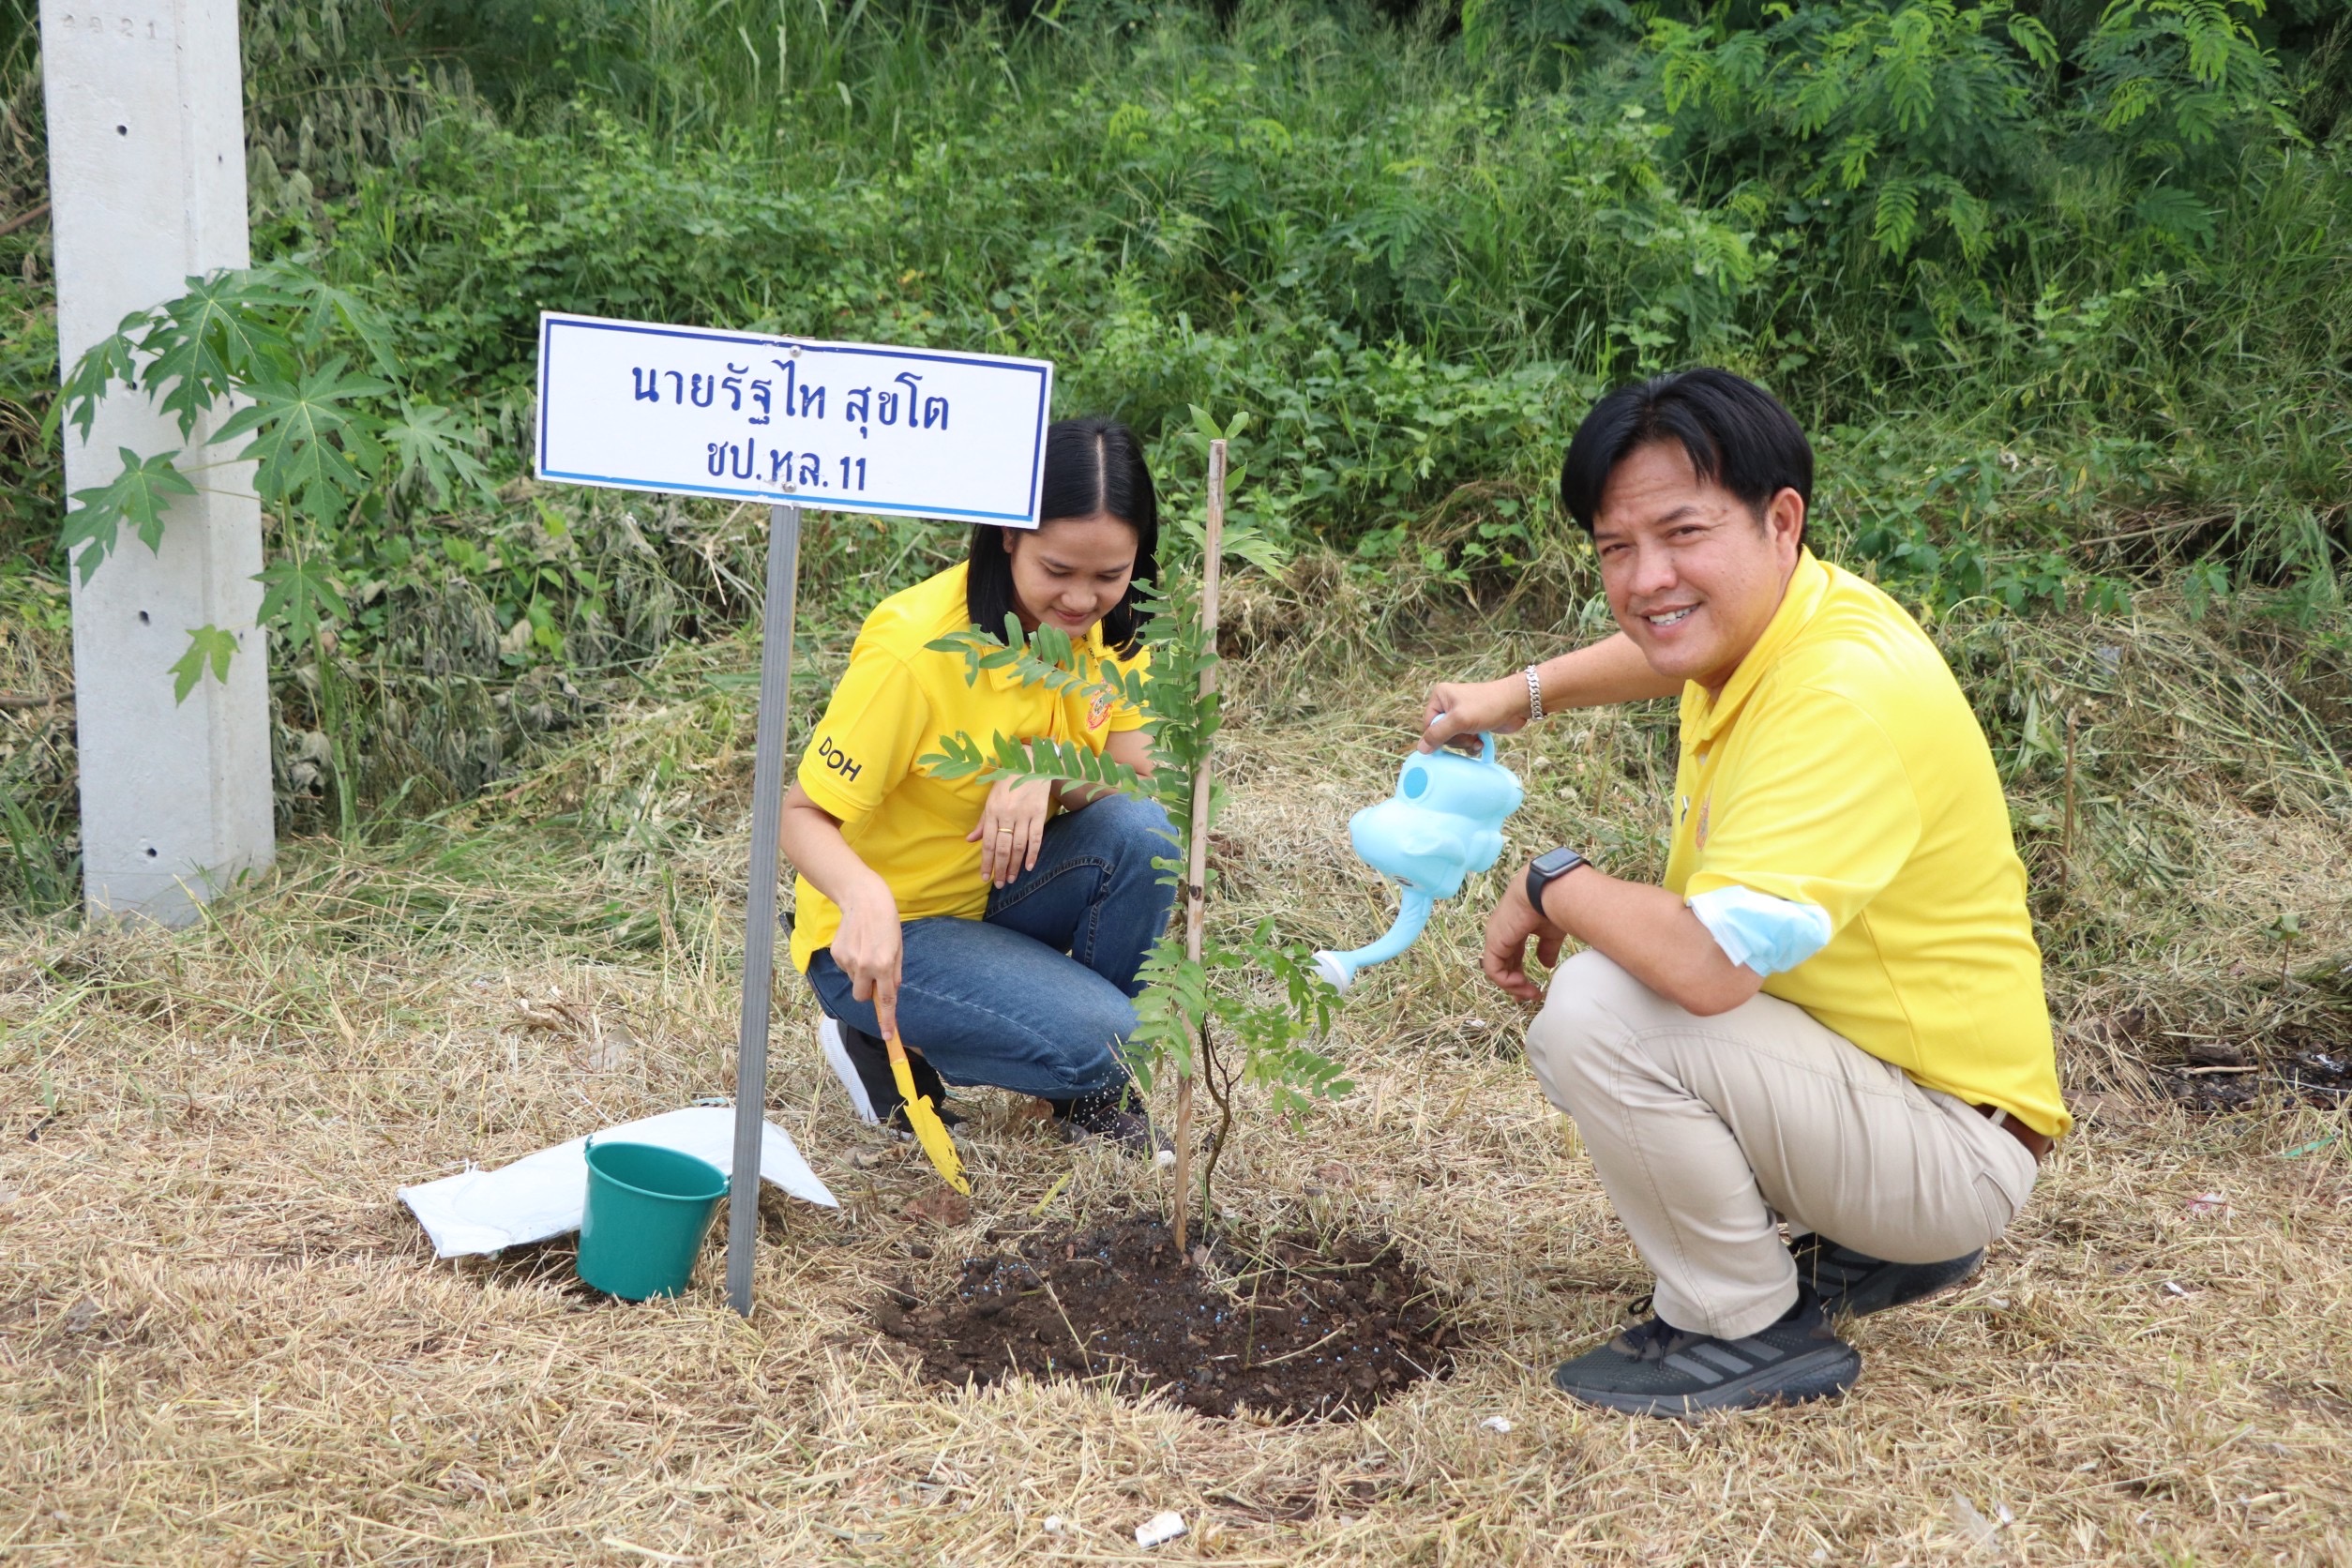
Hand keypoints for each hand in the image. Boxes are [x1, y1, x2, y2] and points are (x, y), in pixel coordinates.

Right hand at [832, 890, 903, 1040]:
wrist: (864, 900)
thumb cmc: (887, 923)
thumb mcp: (899, 949)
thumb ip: (894, 974)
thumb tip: (889, 994)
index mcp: (884, 965)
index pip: (886, 1001)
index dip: (887, 1021)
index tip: (888, 1037)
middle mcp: (864, 966)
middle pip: (862, 997)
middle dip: (868, 993)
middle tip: (874, 975)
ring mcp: (848, 961)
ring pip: (854, 981)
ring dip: (861, 973)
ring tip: (866, 949)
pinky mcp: (836, 954)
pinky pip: (845, 968)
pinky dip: (852, 962)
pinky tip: (856, 944)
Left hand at [967, 775, 1054, 887]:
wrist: (1030, 764)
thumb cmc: (1007, 782)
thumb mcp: (991, 799)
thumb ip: (983, 821)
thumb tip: (970, 840)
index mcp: (992, 811)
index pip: (987, 842)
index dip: (986, 862)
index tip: (985, 877)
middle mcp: (1007, 814)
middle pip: (1002, 847)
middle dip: (999, 868)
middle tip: (999, 884)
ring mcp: (1024, 814)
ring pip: (1018, 846)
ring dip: (1014, 865)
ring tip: (1011, 879)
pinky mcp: (1039, 813)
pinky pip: (1036, 838)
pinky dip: (1033, 854)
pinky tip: (1030, 867)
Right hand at [1419, 673, 1530, 753]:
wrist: (1517, 703)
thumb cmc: (1489, 705)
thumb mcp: (1459, 720)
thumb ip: (1438, 734)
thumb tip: (1421, 749)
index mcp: (1440, 697)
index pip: (1428, 724)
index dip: (1439, 736)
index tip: (1453, 737)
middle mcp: (1448, 704)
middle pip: (1441, 734)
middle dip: (1456, 740)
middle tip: (1469, 735)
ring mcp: (1461, 714)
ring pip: (1453, 739)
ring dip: (1465, 744)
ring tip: (1477, 739)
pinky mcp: (1473, 723)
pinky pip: (1464, 740)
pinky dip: (1472, 744)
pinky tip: (1481, 742)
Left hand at [1483, 870, 1565, 1002]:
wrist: (1547, 892)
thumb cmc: (1552, 906)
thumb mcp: (1550, 933)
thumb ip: (1546, 949)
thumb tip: (1546, 965)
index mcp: (1514, 929)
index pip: (1511, 956)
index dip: (1519, 973)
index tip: (1531, 989)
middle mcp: (1501, 933)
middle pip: (1502, 964)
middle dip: (1514, 984)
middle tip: (1527, 996)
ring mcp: (1495, 937)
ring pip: (1496, 970)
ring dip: (1513, 985)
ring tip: (1529, 993)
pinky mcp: (1494, 942)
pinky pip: (1494, 969)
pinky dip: (1506, 981)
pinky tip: (1522, 982)